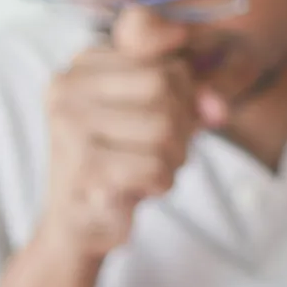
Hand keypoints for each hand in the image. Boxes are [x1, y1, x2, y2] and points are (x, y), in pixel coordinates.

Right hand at [38, 48, 222, 258]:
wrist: (78, 226)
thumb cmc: (122, 160)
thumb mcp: (157, 113)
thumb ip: (192, 95)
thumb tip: (218, 106)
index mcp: (84, 63)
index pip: (164, 60)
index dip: (184, 92)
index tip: (174, 116)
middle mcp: (68, 86)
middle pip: (164, 86)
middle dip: (180, 126)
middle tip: (162, 151)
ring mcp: (70, 125)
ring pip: (164, 127)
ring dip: (173, 158)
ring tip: (149, 169)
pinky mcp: (82, 167)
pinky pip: (155, 166)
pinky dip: (160, 182)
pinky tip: (138, 188)